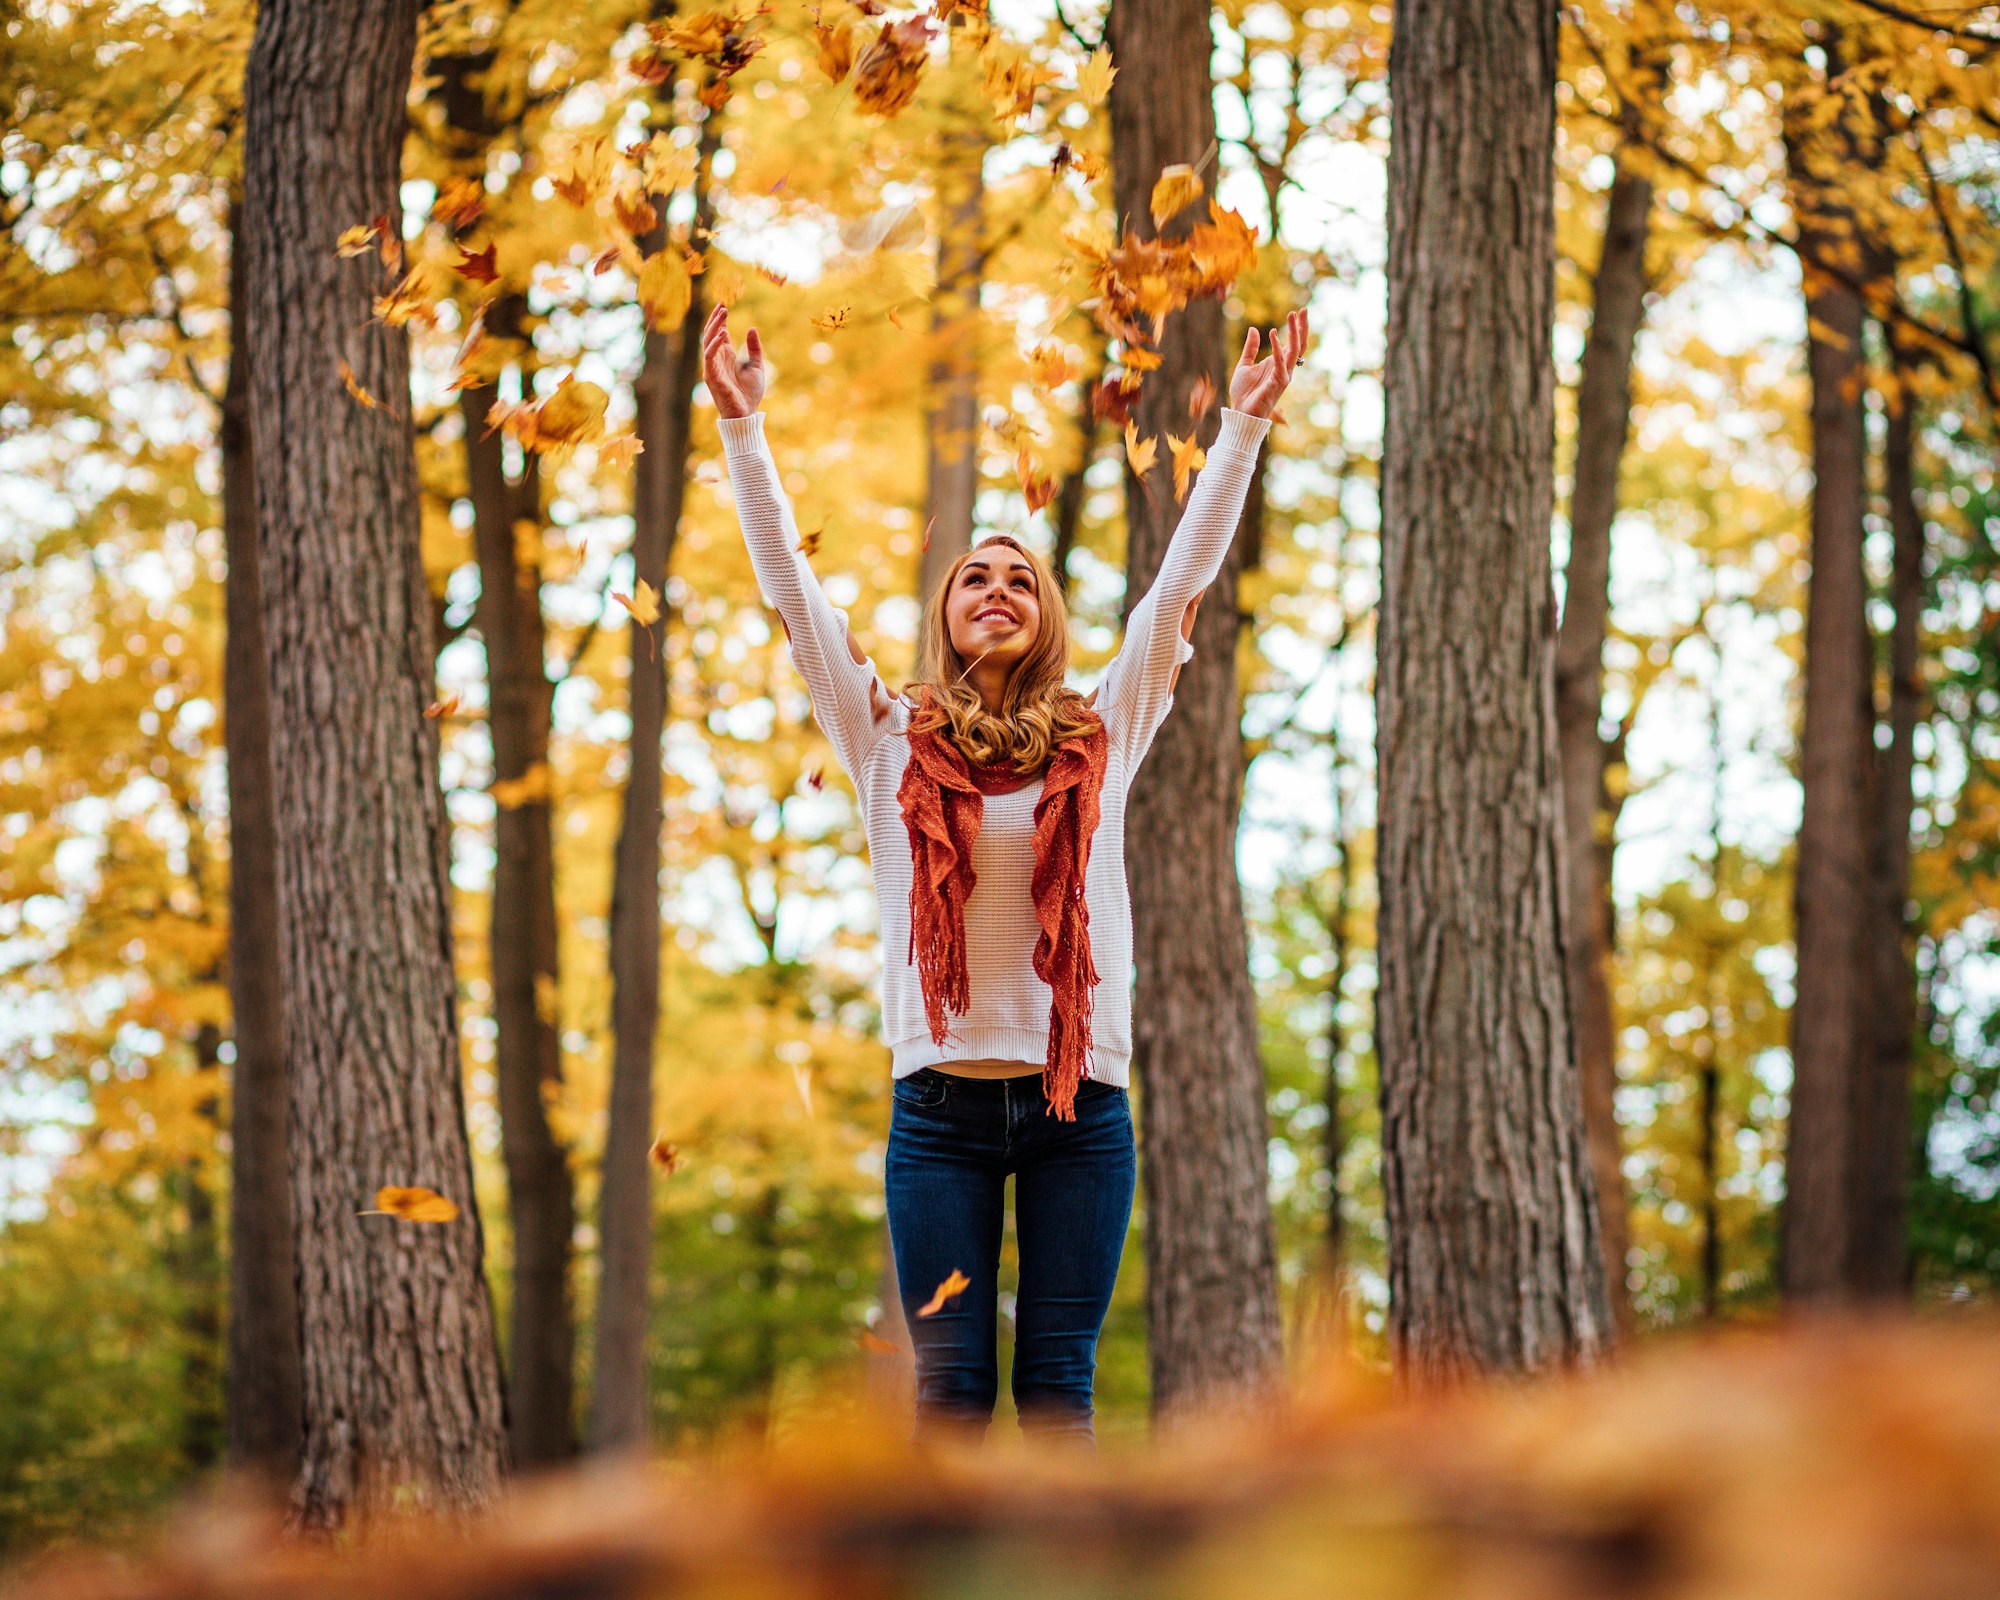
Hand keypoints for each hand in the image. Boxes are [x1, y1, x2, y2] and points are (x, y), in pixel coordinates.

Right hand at [701, 302, 766, 418]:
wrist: (747, 413)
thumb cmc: (750, 393)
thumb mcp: (757, 365)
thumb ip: (754, 348)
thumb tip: (751, 328)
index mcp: (726, 356)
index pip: (719, 332)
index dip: (720, 319)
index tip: (724, 305)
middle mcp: (717, 359)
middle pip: (711, 334)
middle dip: (716, 319)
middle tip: (723, 305)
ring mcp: (712, 367)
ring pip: (708, 341)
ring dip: (714, 327)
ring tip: (723, 313)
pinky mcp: (711, 375)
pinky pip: (709, 356)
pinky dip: (714, 345)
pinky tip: (721, 334)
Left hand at [1228, 307, 1308, 418]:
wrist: (1240, 413)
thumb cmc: (1244, 393)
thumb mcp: (1244, 365)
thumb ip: (1251, 348)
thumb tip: (1253, 329)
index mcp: (1278, 363)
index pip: (1293, 343)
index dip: (1297, 328)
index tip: (1297, 312)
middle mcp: (1284, 368)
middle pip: (1299, 345)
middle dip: (1301, 327)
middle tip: (1303, 310)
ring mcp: (1283, 375)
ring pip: (1295, 350)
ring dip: (1294, 332)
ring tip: (1292, 315)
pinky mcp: (1277, 382)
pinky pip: (1280, 362)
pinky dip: (1278, 348)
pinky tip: (1273, 334)